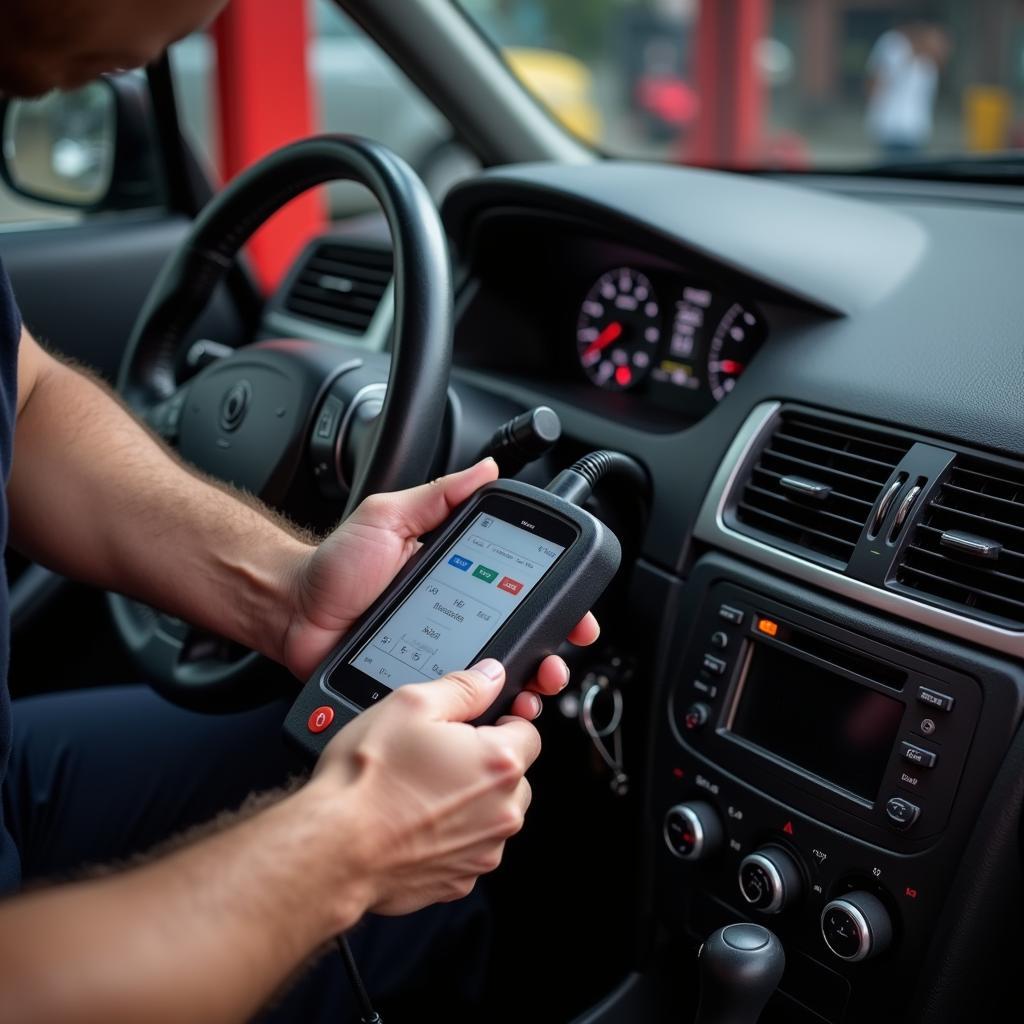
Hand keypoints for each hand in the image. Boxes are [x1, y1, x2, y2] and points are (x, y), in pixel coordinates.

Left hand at [282, 459, 599, 716]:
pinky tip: (499, 709)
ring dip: (530, 682)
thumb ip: (437, 496)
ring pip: (498, 674)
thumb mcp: (388, 517)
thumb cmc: (335, 566)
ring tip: (538, 685)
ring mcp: (441, 652)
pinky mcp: (420, 684)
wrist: (291, 613)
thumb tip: (487, 470)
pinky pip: (461, 700)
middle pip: (521, 636)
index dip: (556, 601)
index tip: (576, 612)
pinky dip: (487, 708)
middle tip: (559, 658)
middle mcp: (457, 614)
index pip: (520, 586)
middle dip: (553, 649)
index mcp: (458, 574)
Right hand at [311, 659, 538, 914]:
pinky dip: (449, 836)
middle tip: (438, 757)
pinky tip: (414, 822)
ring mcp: (482, 851)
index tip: (475, 725)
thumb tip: (490, 676)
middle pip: (514, 776)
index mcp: (500, 763)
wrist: (333, 848)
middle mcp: (502, 812)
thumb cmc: (367, 780)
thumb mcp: (410, 705)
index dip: (500, 722)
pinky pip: (468, 847)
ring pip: (492, 814)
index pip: (529, 731)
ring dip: (469, 802)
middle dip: (485, 764)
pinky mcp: (459, 881)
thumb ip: (463, 687)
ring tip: (419, 790)